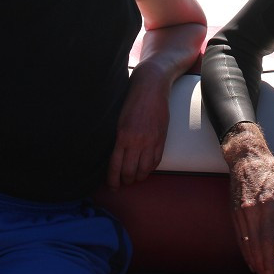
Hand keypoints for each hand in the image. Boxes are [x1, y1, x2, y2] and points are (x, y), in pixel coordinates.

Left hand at [107, 62, 169, 188]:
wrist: (151, 87)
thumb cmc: (131, 100)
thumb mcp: (118, 119)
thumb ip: (117, 138)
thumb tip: (112, 157)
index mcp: (122, 135)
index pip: (115, 166)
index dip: (112, 180)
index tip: (112, 186)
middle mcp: (136, 141)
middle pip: (129, 172)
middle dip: (125, 181)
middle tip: (122, 182)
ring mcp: (150, 141)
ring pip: (143, 170)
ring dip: (138, 177)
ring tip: (133, 178)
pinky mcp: (161, 139)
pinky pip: (156, 161)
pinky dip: (150, 169)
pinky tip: (145, 169)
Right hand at [223, 124, 273, 273]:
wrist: (246, 157)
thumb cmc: (271, 169)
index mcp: (267, 205)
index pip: (268, 238)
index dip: (271, 258)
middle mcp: (252, 211)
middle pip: (256, 245)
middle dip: (262, 264)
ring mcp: (241, 212)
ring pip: (246, 243)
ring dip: (253, 260)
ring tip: (260, 272)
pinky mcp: (235, 212)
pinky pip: (239, 235)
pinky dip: (244, 249)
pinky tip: (250, 258)